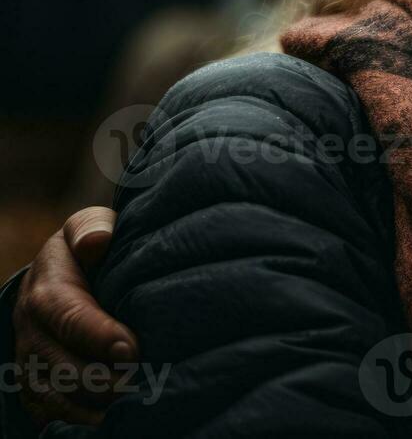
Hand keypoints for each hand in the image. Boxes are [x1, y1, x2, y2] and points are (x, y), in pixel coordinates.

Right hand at [13, 207, 138, 426]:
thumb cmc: (87, 249)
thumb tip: (96, 242)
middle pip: (62, 367)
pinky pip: (52, 415)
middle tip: (143, 385)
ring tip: (132, 409)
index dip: (99, 336)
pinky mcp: (39, 388)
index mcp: (47, 293)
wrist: (58, 276)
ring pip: (56, 398)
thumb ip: (92, 228)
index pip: (69, 319)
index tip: (132, 349)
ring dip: (93, 407)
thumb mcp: (87, 227)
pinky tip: (114, 423)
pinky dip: (81, 422)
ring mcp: (33, 364)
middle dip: (102, 381)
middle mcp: (33, 333)